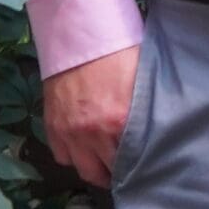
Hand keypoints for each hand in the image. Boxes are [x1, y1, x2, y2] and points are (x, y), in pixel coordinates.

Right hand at [43, 48, 139, 188]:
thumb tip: (156, 130)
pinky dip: (71, 154)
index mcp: (119, 120)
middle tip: (124, 168)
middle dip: (115, 172)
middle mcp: (92, 132)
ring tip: (104, 159)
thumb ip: (145, 111)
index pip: (130, 160)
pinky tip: (83, 146)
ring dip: (93, 166)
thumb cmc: (117, 52)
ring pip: (81, 168)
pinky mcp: (51, 125)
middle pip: (103, 171)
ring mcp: (68, 131)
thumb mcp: (141, 80)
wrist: (78, 35)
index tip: (142, 168)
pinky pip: (61, 155)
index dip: (137, 167)